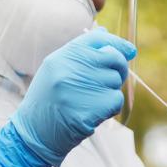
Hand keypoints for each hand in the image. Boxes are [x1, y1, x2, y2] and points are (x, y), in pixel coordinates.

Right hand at [0, 28, 135, 166]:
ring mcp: (80, 89)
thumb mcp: (56, 70)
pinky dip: (111, 107)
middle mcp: (70, 69)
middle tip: (112, 80)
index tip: (130, 50)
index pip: (97, 39)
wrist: (35, 134)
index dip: (117, 43)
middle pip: (113, 58)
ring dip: (111, 91)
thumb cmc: (48, 101)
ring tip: (91, 101)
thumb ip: (80, 53)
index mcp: (61, 57)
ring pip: (116, 81)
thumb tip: (105, 32)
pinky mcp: (90, 109)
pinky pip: (116, 100)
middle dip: (119, 68)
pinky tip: (94, 113)